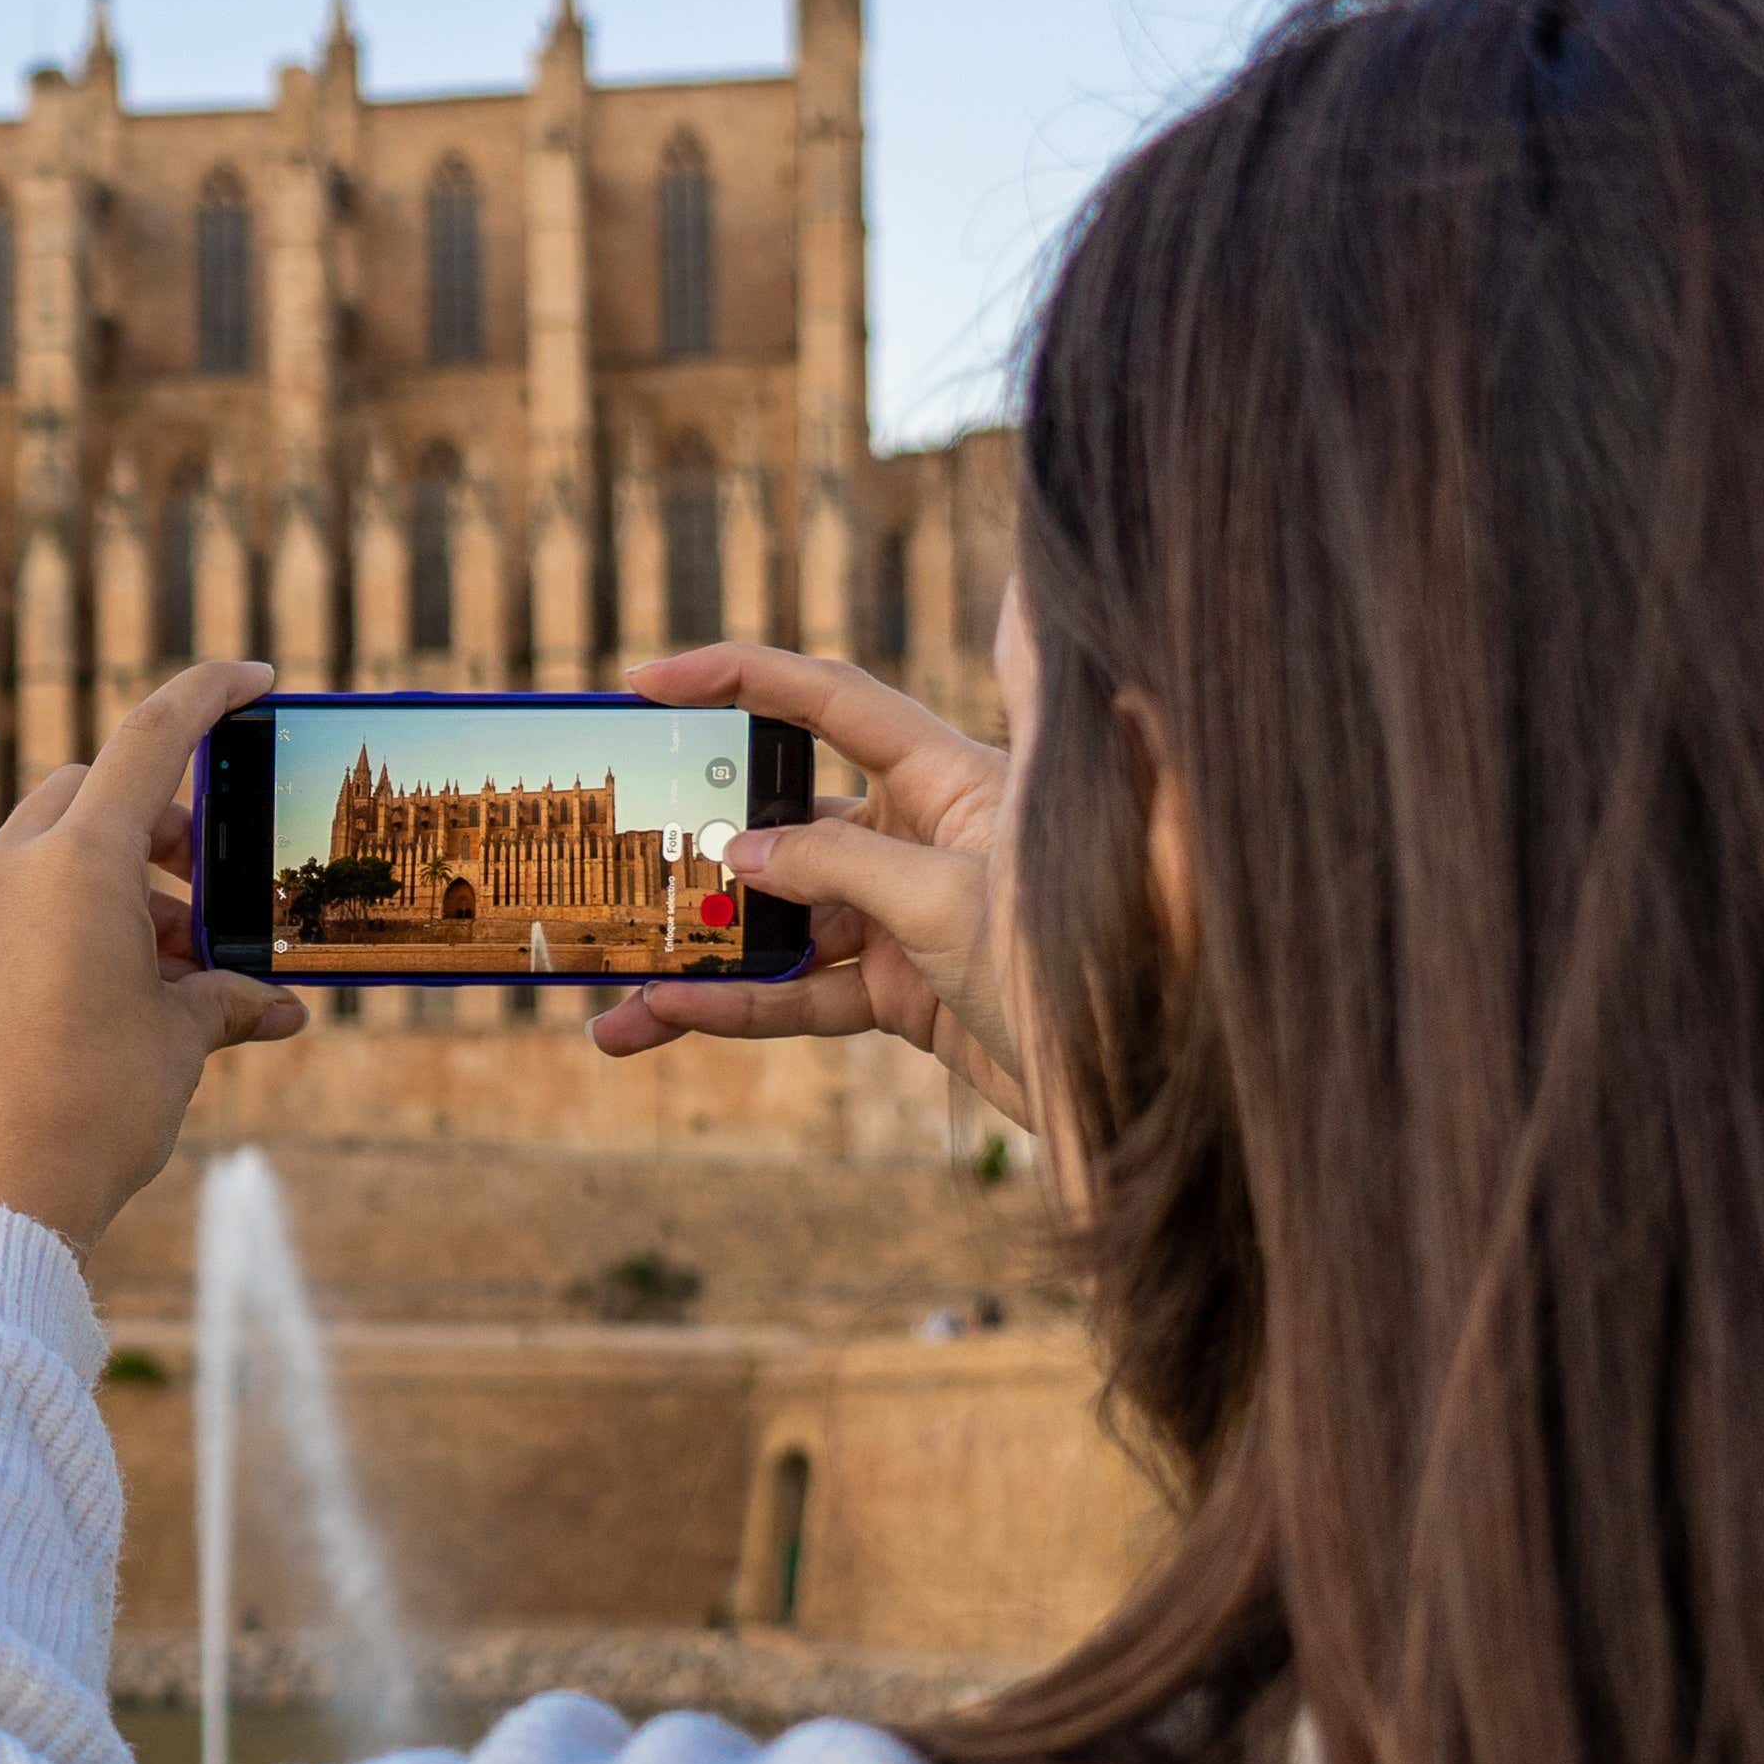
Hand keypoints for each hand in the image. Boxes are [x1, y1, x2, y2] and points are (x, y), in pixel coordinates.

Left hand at [0, 660, 309, 1259]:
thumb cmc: (93, 1105)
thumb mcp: (181, 1039)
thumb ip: (228, 998)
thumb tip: (276, 1006)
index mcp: (75, 861)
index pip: (149, 738)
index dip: (208, 696)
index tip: (255, 680)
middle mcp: (14, 869)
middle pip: (96, 793)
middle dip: (163, 825)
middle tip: (213, 881)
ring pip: (62, 848)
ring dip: (130, 885)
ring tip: (190, 966)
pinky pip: (32, 901)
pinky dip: (89, 918)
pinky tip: (141, 990)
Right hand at [589, 645, 1036, 1132]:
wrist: (1148, 1084)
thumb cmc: (1080, 963)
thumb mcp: (946, 902)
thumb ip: (837, 866)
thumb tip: (741, 854)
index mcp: (948, 778)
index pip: (831, 702)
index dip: (742, 680)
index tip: (652, 682)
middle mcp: (925, 835)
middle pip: (788, 821)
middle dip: (698, 847)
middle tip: (615, 858)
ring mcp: (911, 914)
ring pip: (785, 924)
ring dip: (703, 959)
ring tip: (617, 996)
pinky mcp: (909, 991)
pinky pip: (808, 991)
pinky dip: (743, 1005)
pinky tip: (671, 1016)